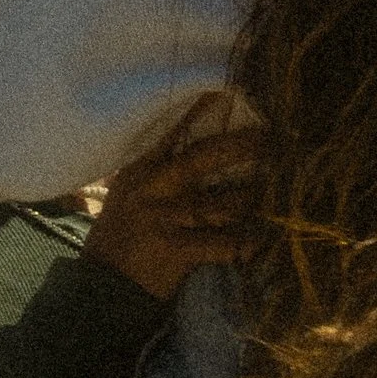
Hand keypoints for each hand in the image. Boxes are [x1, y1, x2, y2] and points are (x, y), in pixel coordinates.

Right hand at [78, 129, 259, 299]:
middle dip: (237, 147)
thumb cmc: (120, 234)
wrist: (103, 286)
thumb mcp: (126, 194)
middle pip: (200, 160)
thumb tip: (183, 135)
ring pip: (219, 203)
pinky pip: (221, 244)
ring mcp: (165, 219)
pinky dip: (243, 243)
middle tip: (268, 137)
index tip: (222, 91)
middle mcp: (152, 189)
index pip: (169, 133)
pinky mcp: (176, 250)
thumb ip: (153, 168)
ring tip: (273, 191)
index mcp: (140, 171)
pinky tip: (261, 240)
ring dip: (249, 198)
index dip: (195, 111)